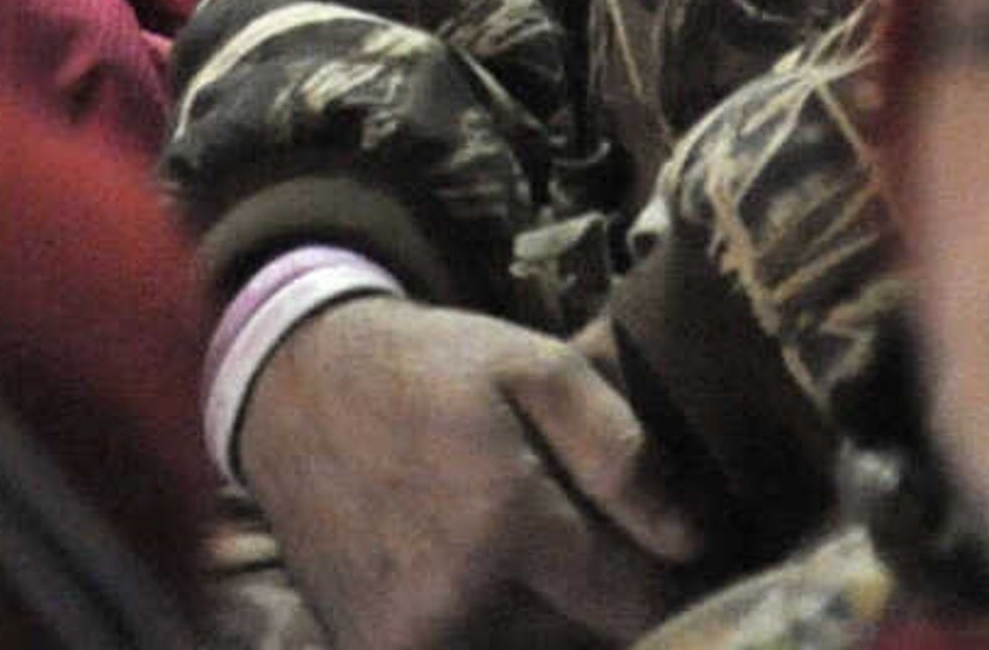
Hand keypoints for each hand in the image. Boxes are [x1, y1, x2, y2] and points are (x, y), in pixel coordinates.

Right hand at [234, 297, 708, 649]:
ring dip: (555, 625)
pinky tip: (492, 583)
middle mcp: (453, 599)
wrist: (294, 390)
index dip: (669, 581)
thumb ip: (622, 453)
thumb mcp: (534, 366)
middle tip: (601, 550)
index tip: (677, 554)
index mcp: (503, 518)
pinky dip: (499, 632)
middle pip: (586, 644)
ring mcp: (406, 642)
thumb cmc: (430, 370)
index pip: (638, 603)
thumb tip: (694, 541)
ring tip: (538, 560)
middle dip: (607, 606)